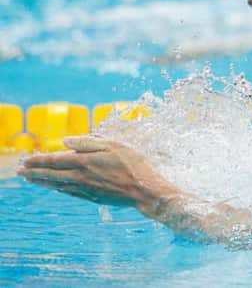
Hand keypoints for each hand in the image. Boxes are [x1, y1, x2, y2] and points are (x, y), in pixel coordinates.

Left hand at [18, 135, 178, 208]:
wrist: (144, 190)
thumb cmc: (134, 164)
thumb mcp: (114, 145)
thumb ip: (88, 142)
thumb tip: (65, 141)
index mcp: (85, 161)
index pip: (56, 160)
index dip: (39, 160)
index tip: (25, 160)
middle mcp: (82, 176)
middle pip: (52, 174)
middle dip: (35, 172)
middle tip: (20, 172)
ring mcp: (86, 189)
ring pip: (58, 184)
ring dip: (42, 182)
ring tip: (31, 180)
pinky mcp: (93, 197)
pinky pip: (69, 192)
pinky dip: (58, 189)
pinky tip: (55, 188)